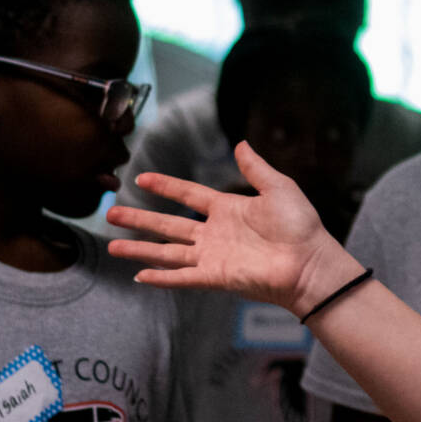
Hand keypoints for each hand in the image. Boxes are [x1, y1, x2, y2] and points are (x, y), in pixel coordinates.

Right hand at [107, 142, 352, 315]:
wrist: (310, 263)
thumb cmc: (300, 226)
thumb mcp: (278, 188)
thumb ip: (256, 168)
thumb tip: (241, 143)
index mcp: (227, 209)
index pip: (188, 195)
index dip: (165, 186)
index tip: (141, 178)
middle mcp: (214, 234)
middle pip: (167, 225)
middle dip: (138, 220)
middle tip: (110, 215)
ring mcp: (212, 257)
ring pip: (167, 252)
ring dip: (139, 250)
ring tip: (112, 247)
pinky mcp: (216, 277)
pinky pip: (182, 277)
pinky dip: (161, 278)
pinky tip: (138, 276)